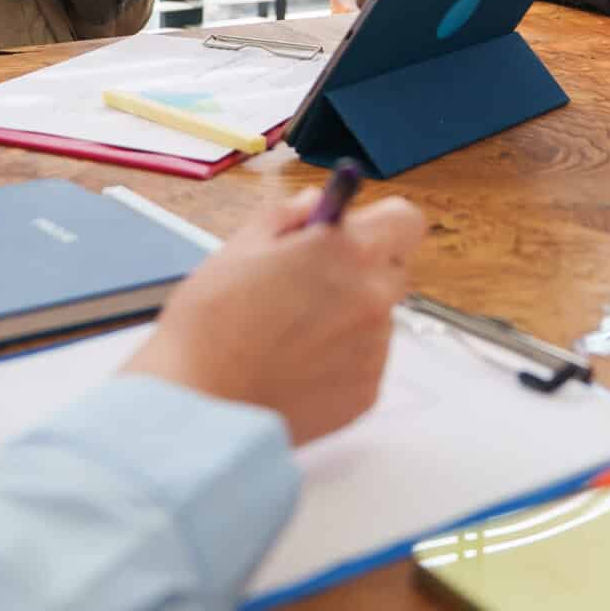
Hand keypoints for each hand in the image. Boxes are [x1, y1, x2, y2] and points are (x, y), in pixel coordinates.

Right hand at [121, 188, 424, 445]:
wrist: (204, 406)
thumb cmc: (211, 323)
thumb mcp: (239, 248)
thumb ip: (287, 216)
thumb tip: (317, 204)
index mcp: (346, 251)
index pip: (405, 220)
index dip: (379, 223)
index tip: (350, 233)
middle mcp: (373, 296)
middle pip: (394, 268)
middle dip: (362, 268)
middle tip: (312, 283)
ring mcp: (375, 349)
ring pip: (378, 317)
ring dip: (350, 315)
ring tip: (292, 334)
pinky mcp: (368, 392)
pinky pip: (367, 361)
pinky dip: (342, 358)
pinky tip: (297, 366)